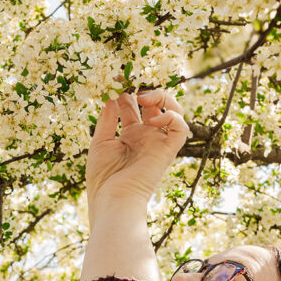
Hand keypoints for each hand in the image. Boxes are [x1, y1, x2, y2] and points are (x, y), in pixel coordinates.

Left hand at [86, 90, 187, 219]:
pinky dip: (173, 117)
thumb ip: (107, 119)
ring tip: (145, 97)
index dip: (125, 91)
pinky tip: (155, 119)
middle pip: (154, 105)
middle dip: (145, 89)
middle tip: (131, 84)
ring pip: (173, 112)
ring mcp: (157, 143)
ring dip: (163, 99)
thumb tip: (112, 97)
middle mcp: (145, 137)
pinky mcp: (168, 151)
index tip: (115, 79)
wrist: (113, 201)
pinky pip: (181, 129)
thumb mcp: (100, 143)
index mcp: (129, 135)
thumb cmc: (103, 179)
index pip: (132, 106)